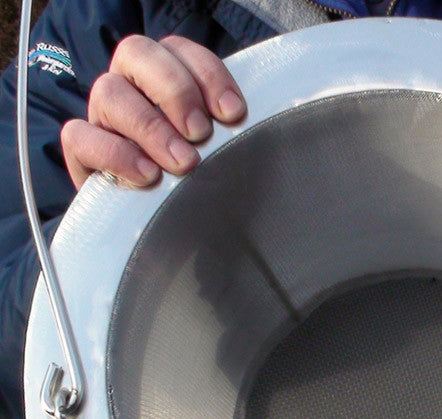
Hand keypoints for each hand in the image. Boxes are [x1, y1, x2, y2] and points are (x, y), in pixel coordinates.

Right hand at [61, 35, 246, 188]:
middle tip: (200, 134)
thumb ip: (225, 130)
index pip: (179, 51)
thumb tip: (243, 123)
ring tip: (182, 163)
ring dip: (151, 127)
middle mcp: (129, 85)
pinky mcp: (81, 150)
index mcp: (164, 75)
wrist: (168, 225)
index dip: (208, 75)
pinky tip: (147, 176)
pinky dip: (115, 154)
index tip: (232, 113)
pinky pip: (80, 136)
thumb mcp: (218, 150)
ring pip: (109, 92)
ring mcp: (102, 115)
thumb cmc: (198, 179)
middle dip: (175, 91)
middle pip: (136, 53)